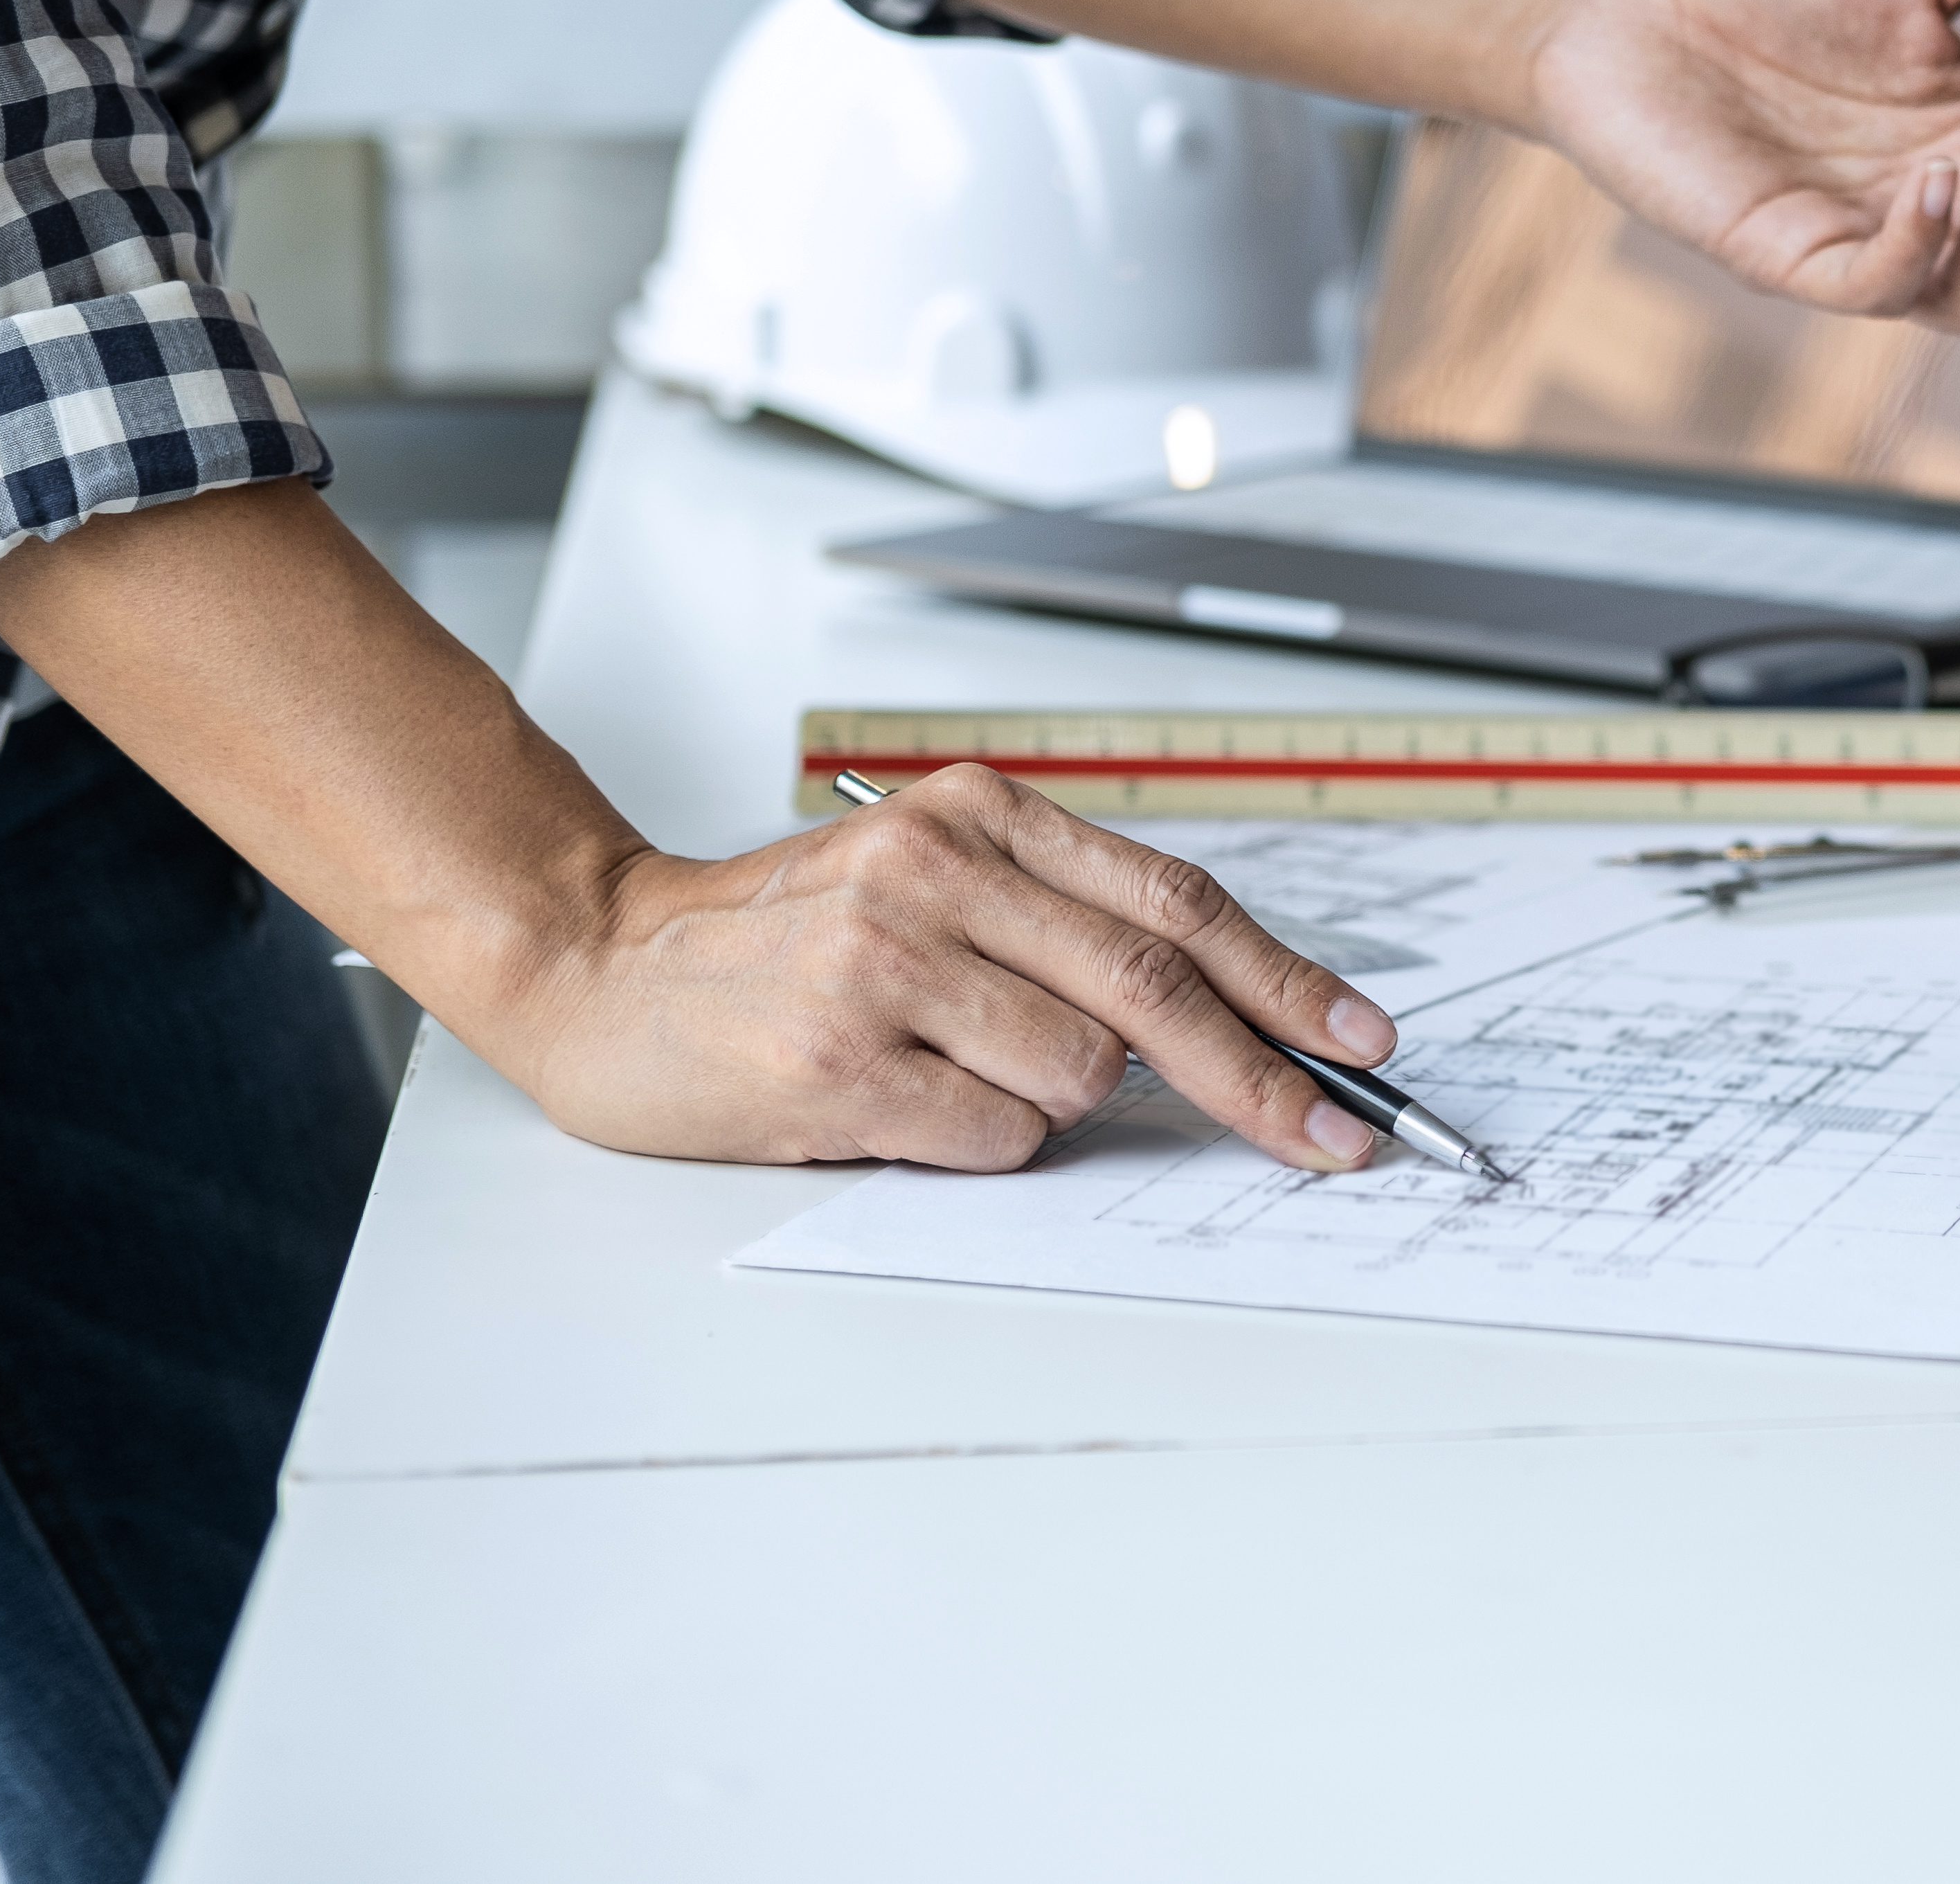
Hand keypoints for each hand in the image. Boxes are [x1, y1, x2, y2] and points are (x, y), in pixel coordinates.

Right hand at [501, 763, 1397, 1171]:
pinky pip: (992, 1135)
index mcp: (978, 816)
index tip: (1361, 1040)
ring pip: (1079, 1074)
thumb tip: (1231, 1016)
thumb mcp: (932, 879)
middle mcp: (938, 875)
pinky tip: (904, 1105)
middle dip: (1263, 1075)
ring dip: (1054, 1105)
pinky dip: (982, 1142)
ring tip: (954, 1072)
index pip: (1176, 899)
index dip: (1284, 978)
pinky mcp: (838, 1061)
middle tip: (1331, 1138)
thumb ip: (1061, 921)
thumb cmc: (782, 938)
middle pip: (1157, 986)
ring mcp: (885, 966)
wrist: (598, 966)